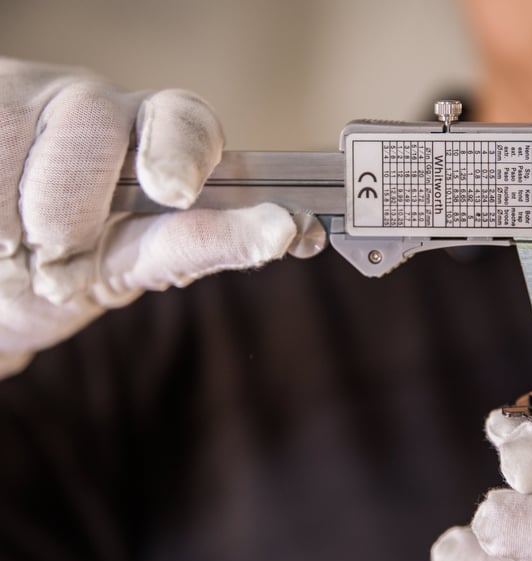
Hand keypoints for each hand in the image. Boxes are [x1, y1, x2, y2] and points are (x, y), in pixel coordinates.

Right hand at [0, 57, 295, 377]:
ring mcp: (29, 106)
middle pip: (93, 119)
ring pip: (19, 138)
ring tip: (16, 254)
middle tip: (58, 256)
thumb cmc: (74, 270)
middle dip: (71, 201)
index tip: (176, 191)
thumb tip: (290, 232)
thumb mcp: (135, 263)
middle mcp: (95, 110)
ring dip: (15, 219)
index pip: (185, 121)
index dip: (183, 150)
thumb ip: (198, 244)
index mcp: (153, 138)